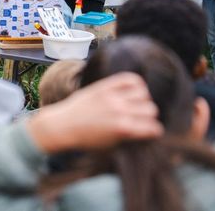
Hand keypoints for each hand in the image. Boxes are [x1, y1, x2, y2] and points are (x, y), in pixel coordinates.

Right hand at [26, 72, 162, 153]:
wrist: (61, 127)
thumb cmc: (74, 114)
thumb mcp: (90, 94)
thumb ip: (108, 93)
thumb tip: (125, 98)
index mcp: (106, 87)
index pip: (135, 81)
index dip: (139, 91)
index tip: (135, 101)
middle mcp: (114, 97)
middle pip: (146, 96)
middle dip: (144, 106)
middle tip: (138, 116)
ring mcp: (118, 112)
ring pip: (151, 110)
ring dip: (149, 118)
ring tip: (143, 125)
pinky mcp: (122, 128)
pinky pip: (150, 127)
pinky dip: (153, 131)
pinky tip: (149, 134)